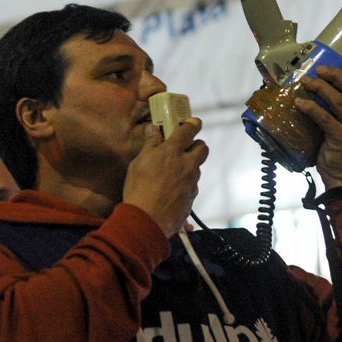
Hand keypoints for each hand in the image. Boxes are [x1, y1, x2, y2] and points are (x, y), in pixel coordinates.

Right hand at [122, 117, 207, 237]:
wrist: (147, 220)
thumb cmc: (139, 189)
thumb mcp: (139, 162)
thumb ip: (150, 144)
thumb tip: (153, 129)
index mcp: (172, 151)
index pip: (188, 130)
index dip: (192, 123)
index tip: (193, 121)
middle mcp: (186, 165)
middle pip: (202, 148)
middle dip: (196, 145)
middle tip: (184, 148)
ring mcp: (191, 182)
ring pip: (196, 168)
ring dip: (188, 166)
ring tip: (171, 172)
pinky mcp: (191, 197)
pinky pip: (191, 185)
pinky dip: (185, 184)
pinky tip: (170, 189)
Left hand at [295, 52, 341, 190]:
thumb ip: (340, 111)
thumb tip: (317, 90)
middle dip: (337, 76)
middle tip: (320, 69)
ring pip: (339, 100)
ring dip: (320, 88)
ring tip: (305, 81)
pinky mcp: (341, 138)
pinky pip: (324, 117)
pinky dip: (310, 108)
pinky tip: (299, 103)